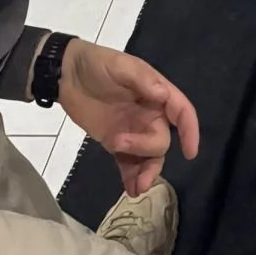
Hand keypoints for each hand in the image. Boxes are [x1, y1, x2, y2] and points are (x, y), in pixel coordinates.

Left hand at [57, 38, 199, 194]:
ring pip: (149, 157)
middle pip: (161, 139)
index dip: (190, 130)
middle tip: (118, 144)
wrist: (66, 75)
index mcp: (155, 92)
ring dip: (147, 172)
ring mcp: (132, 130)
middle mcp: (149, 114)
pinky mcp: (115, 142)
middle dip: (146, 149)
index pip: (181, 111)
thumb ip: (141, 79)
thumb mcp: (119, 65)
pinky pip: (129, 163)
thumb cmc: (96, 64)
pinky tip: (130, 190)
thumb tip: (163, 95)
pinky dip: (132, 177)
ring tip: (138, 187)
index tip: (190, 153)